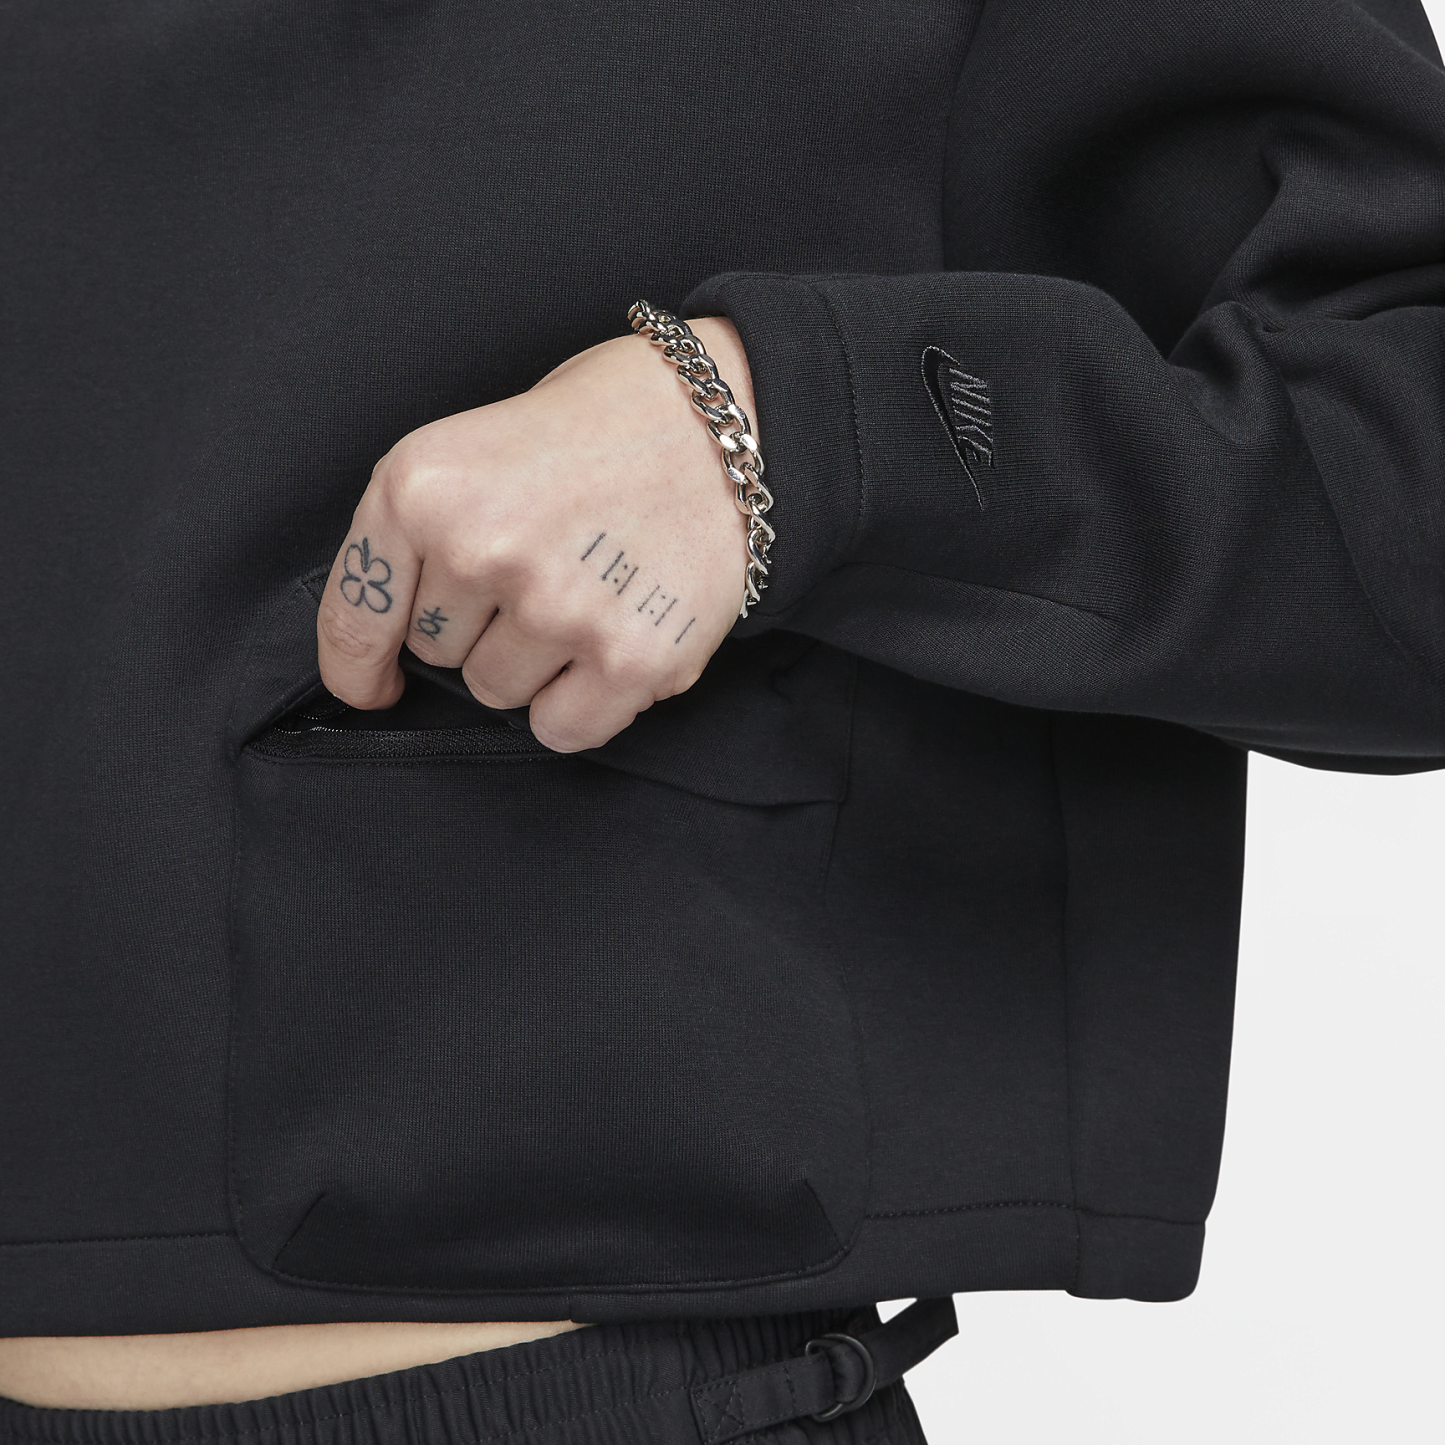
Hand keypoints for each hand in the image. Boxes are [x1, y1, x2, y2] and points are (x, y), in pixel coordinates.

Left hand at [316, 318, 755, 752]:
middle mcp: (483, 548)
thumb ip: (425, 530)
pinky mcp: (630, 658)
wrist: (731, 416)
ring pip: (498, 692)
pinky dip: (580, 702)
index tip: (370, 684)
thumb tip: (397, 636)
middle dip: (477, 626)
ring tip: (588, 591)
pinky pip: (563, 728)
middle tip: (544, 566)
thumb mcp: (477, 440)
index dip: (356, 666)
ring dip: (533, 662)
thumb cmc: (605, 421)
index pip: (355, 617)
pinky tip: (610, 642)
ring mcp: (557, 608)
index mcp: (423, 486)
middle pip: (436, 655)